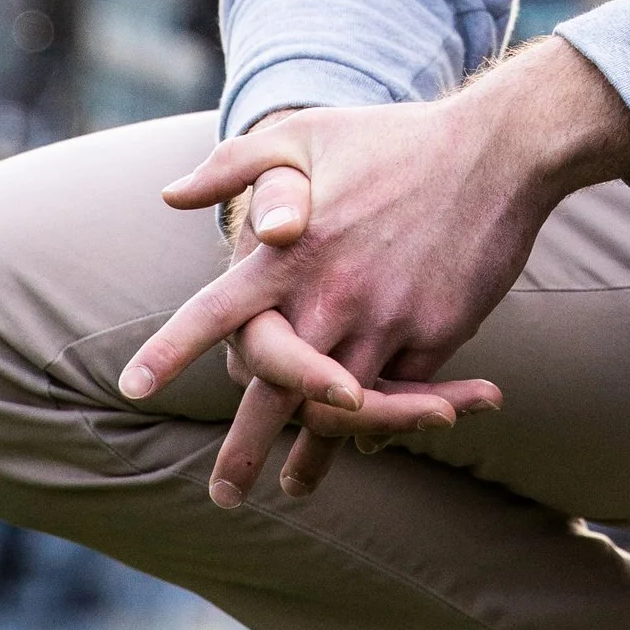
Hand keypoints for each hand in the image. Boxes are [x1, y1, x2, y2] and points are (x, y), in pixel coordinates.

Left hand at [121, 41, 629, 507]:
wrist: (497, 149)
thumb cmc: (393, 138)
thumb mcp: (305, 134)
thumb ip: (235, 165)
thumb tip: (170, 195)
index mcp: (290, 251)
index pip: (214, 313)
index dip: (170, 352)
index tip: (132, 387)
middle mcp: (330, 294)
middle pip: (274, 392)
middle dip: (245, 451)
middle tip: (225, 495)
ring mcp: (386, 319)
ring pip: (338, 409)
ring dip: (314, 456)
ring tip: (293, 488)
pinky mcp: (435, 333)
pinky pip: (399, 394)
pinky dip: (377, 424)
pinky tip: (362, 444)